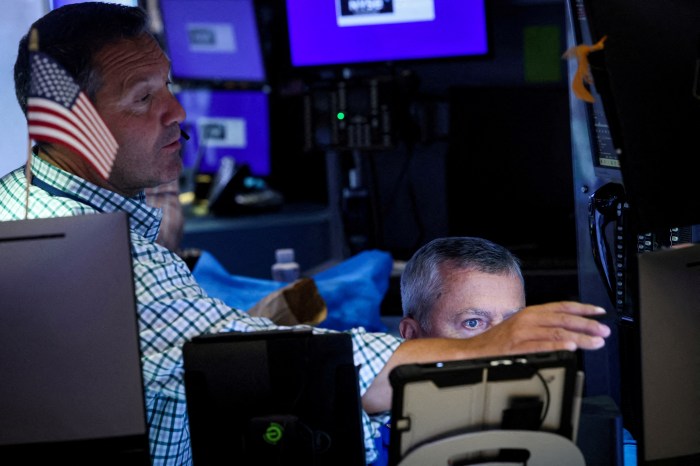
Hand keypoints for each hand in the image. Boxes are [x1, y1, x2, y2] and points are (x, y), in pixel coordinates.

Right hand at [468, 300, 609, 354]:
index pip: (561, 307)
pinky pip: (541, 346)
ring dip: (579, 337)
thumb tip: (569, 330)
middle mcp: (527, 319)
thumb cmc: (497, 341)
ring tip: (595, 342)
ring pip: (556, 333)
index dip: (582, 309)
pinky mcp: (517, 348)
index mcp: (530, 313)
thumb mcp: (520, 326)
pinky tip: (571, 348)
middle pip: (563, 319)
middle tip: (604, 331)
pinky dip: (557, 347)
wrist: (473, 350)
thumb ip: (541, 325)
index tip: (599, 312)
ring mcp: (522, 333)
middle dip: (587, 325)